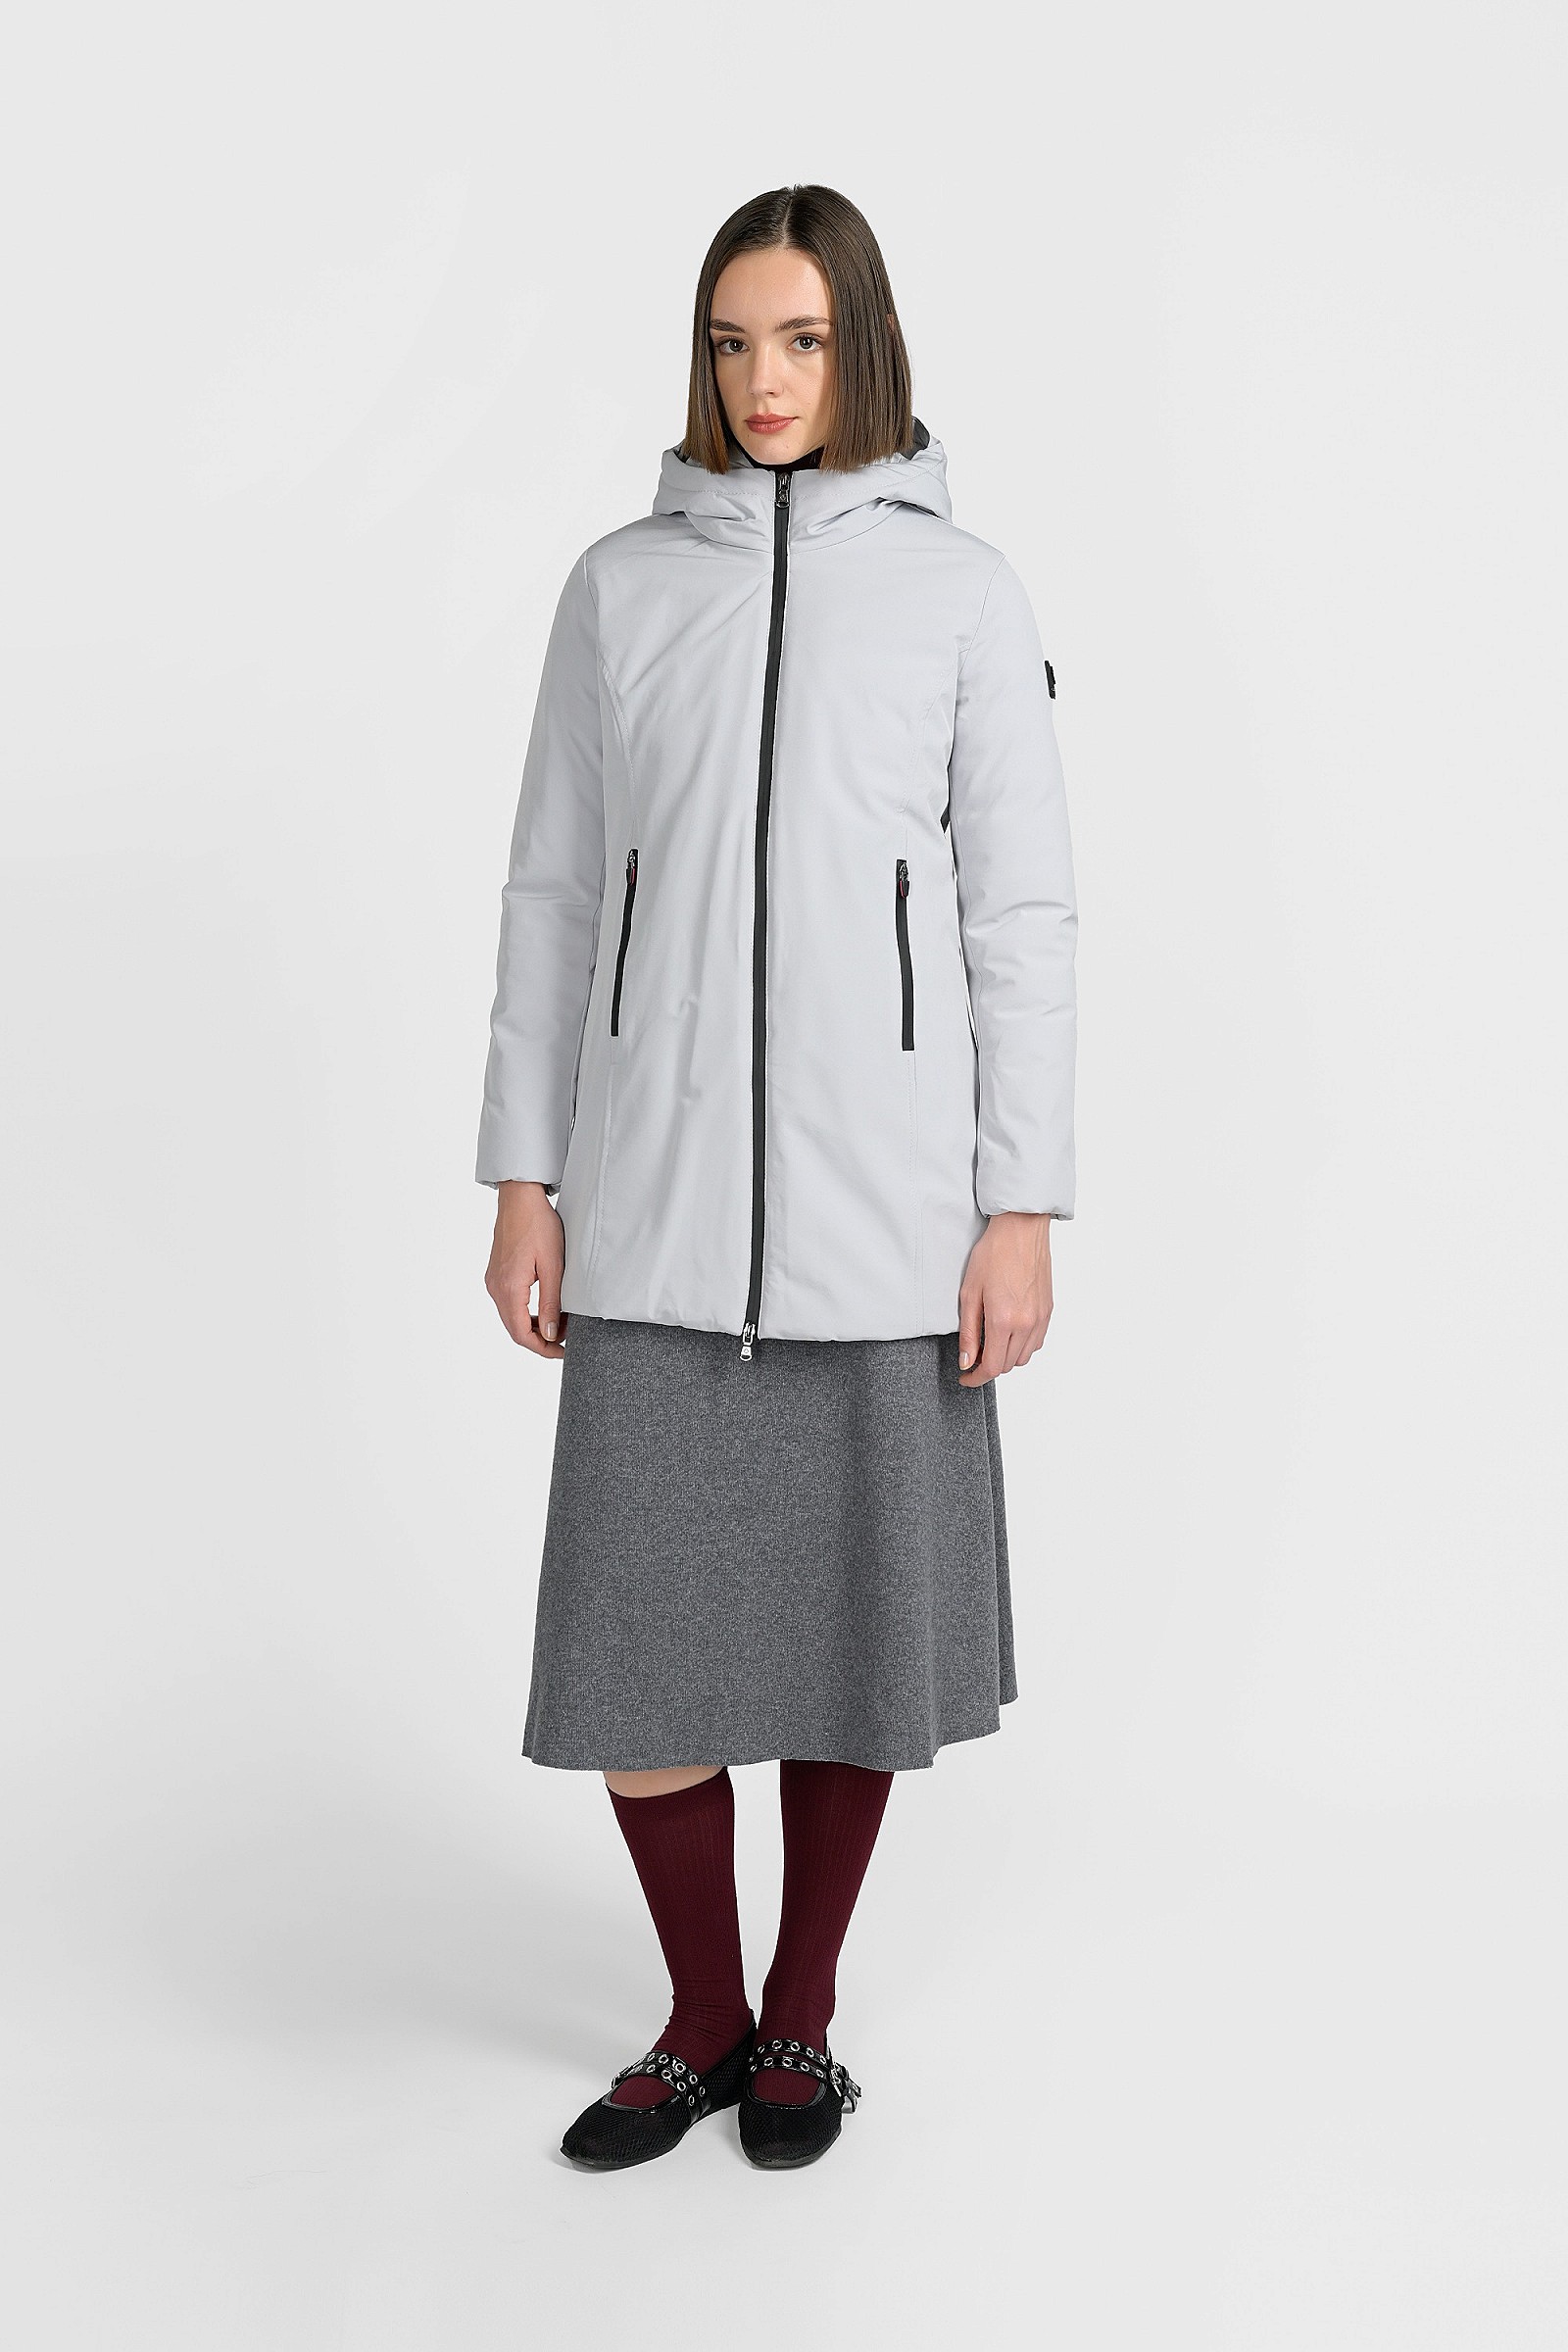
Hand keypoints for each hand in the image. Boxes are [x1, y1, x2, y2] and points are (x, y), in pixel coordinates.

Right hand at [485, 1181, 566, 1358]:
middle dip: (541, 1338)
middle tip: (567, 1337)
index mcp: (509, 1289)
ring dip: (535, 1325)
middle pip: (515, 1329)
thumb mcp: (553, 1266)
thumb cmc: (538, 1226)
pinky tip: (546, 1306)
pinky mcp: (497, 1274)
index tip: (564, 1352)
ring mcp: (494, 1281)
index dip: (543, 1348)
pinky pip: (509, 1303)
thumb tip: (552, 1334)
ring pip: (512, 1317)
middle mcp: (496, 1288)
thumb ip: (552, 1303)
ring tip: (561, 1320)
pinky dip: (527, 1311)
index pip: (522, 1334)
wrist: (520, 1198)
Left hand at [957, 1213, 1053, 1386]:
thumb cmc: (993, 1254)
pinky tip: (1009, 1333)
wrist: (1021, 1229)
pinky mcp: (1048, 1311)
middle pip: (1008, 1365)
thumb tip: (967, 1361)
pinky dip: (1022, 1346)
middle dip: (989, 1367)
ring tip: (990, 1344)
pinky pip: (1037, 1342)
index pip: (992, 1366)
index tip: (965, 1377)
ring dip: (1006, 1358)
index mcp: (1004, 1321)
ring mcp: (1041, 1318)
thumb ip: (968, 1332)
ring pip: (1024, 1357)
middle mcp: (1027, 1324)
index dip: (976, 1378)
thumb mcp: (969, 1293)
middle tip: (972, 1356)